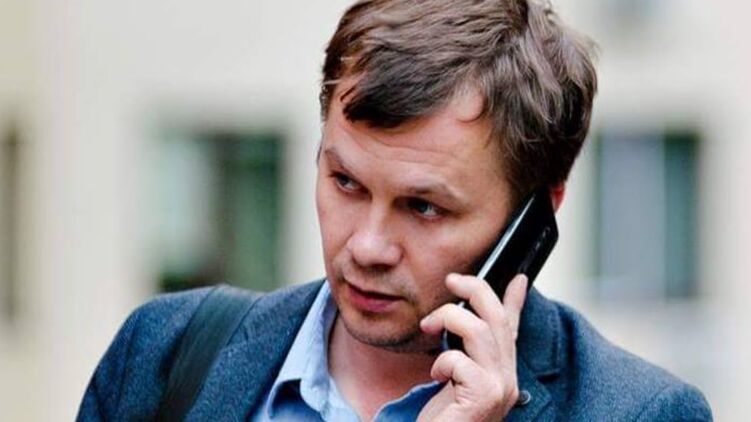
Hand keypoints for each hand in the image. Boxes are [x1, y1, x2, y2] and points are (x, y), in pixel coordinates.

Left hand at [417, 273, 527, 421]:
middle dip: (474, 290)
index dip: (515, 299)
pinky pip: (461, 361)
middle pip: (497, 318)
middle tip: (451, 281)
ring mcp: (500, 388)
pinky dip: (442, 361)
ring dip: (450, 319)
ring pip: (481, 331)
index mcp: (501, 370)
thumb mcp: (454, 378)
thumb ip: (463, 352)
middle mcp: (508, 378)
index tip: (518, 278)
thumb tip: (462, 323)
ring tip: (429, 326)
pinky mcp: (484, 397)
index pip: (512, 327)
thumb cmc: (444, 418)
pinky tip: (435, 376)